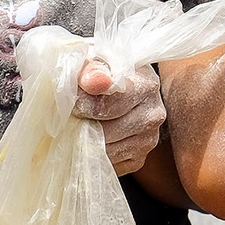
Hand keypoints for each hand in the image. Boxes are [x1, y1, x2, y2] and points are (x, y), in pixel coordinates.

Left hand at [74, 57, 166, 174]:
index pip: (110, 104)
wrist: (118, 85)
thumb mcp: (96, 59)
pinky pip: (108, 164)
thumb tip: (92, 81)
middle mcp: (153, 114)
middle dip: (82, 125)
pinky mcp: (139, 158)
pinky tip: (91, 137)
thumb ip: (92, 68)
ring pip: (106, 152)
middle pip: (106, 132)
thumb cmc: (104, 70)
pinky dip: (94, 155)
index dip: (83, 104)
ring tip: (78, 124)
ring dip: (86, 142)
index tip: (72, 101)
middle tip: (70, 114)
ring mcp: (148, 139)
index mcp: (146, 85)